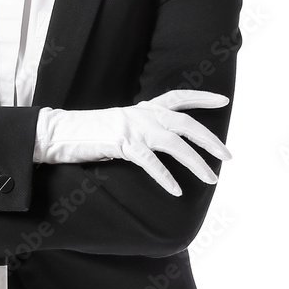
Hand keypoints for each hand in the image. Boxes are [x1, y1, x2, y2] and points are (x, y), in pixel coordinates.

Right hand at [33, 89, 231, 195]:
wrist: (59, 133)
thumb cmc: (89, 134)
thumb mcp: (121, 125)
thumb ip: (142, 129)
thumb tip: (162, 142)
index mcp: (143, 108)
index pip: (178, 97)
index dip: (201, 98)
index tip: (223, 100)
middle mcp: (141, 114)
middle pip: (184, 122)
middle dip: (210, 139)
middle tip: (228, 156)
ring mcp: (132, 127)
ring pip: (173, 142)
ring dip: (196, 162)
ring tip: (212, 178)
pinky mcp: (121, 143)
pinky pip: (149, 162)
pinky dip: (165, 176)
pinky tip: (176, 190)